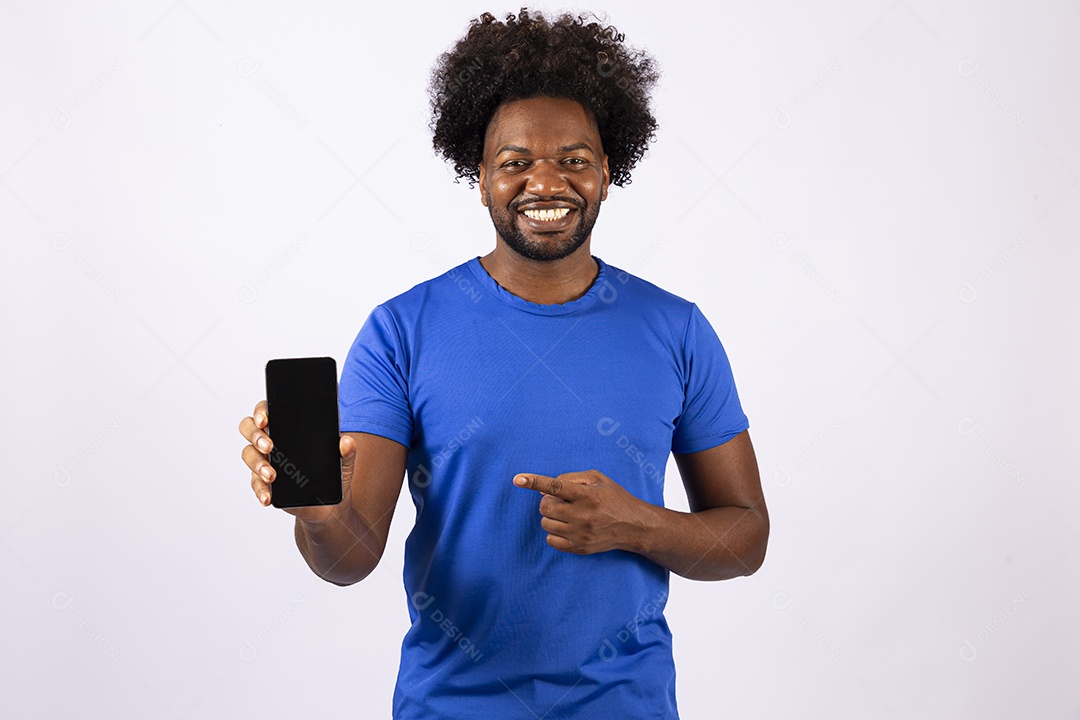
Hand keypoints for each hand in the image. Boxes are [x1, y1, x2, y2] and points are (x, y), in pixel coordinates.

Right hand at [238, 400, 354, 524]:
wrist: (327, 506)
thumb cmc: (331, 476)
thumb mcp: (343, 463)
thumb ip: (347, 452)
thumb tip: (346, 442)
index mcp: (289, 429)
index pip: (268, 411)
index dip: (261, 411)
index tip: (265, 419)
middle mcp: (272, 441)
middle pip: (250, 428)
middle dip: (255, 435)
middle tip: (269, 446)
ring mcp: (265, 461)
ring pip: (249, 455)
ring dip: (257, 464)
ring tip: (272, 476)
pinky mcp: (264, 483)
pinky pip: (255, 483)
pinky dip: (260, 490)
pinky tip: (268, 496)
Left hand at [513, 469, 653, 554]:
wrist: (634, 526)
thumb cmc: (614, 498)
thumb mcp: (597, 479)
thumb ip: (569, 478)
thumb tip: (543, 489)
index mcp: (587, 495)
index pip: (555, 486)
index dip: (534, 482)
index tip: (518, 479)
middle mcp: (583, 515)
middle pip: (545, 506)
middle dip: (547, 501)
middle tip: (559, 501)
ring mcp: (580, 534)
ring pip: (546, 523)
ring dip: (551, 517)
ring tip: (566, 514)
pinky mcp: (580, 548)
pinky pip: (551, 540)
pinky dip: (553, 533)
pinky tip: (566, 527)